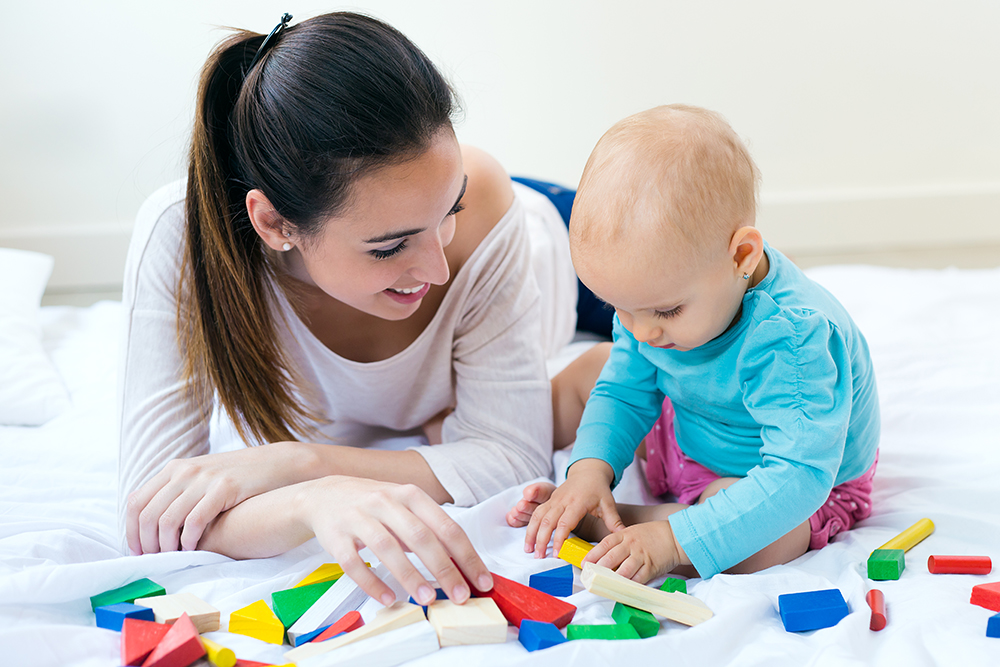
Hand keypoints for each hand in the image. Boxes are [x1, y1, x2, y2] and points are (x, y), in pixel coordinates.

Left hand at [126, 442, 312, 554]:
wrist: (279, 464)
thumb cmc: (240, 477)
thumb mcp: (203, 476)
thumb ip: (178, 492)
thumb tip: (152, 524)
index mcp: (174, 468)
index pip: (136, 503)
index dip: (131, 532)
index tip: (139, 551)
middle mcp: (184, 471)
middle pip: (148, 515)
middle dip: (147, 544)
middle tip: (155, 560)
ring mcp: (204, 478)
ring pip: (167, 521)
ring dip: (166, 546)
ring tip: (174, 557)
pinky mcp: (224, 488)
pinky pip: (195, 521)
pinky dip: (189, 541)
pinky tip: (193, 548)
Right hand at [298, 475, 492, 605]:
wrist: (322, 495)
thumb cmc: (372, 504)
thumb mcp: (404, 506)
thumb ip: (429, 529)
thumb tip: (461, 562)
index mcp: (410, 495)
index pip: (446, 525)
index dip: (466, 554)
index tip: (481, 579)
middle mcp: (385, 502)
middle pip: (420, 536)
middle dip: (444, 568)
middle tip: (460, 595)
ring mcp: (359, 517)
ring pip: (387, 547)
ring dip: (410, 575)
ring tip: (427, 599)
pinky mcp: (336, 536)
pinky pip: (353, 562)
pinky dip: (371, 582)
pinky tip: (387, 597)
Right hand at [524, 458, 622, 557]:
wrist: (588, 471)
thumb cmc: (599, 489)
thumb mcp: (608, 503)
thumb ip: (614, 521)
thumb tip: (624, 536)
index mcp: (577, 502)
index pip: (565, 523)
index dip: (559, 539)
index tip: (556, 554)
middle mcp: (562, 501)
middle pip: (547, 521)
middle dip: (541, 539)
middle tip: (539, 557)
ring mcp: (554, 500)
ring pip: (538, 516)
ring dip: (531, 533)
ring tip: (529, 550)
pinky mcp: (549, 500)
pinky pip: (536, 513)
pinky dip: (530, 526)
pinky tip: (529, 539)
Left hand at [583, 520, 686, 582]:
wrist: (674, 536)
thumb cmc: (651, 535)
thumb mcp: (632, 533)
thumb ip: (619, 543)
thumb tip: (602, 558)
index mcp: (624, 535)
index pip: (604, 544)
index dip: (592, 555)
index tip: (583, 564)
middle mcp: (631, 545)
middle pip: (611, 558)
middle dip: (598, 569)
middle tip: (590, 577)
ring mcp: (641, 556)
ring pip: (623, 570)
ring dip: (612, 579)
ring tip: (603, 585)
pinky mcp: (651, 567)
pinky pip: (638, 578)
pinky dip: (629, 585)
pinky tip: (622, 589)